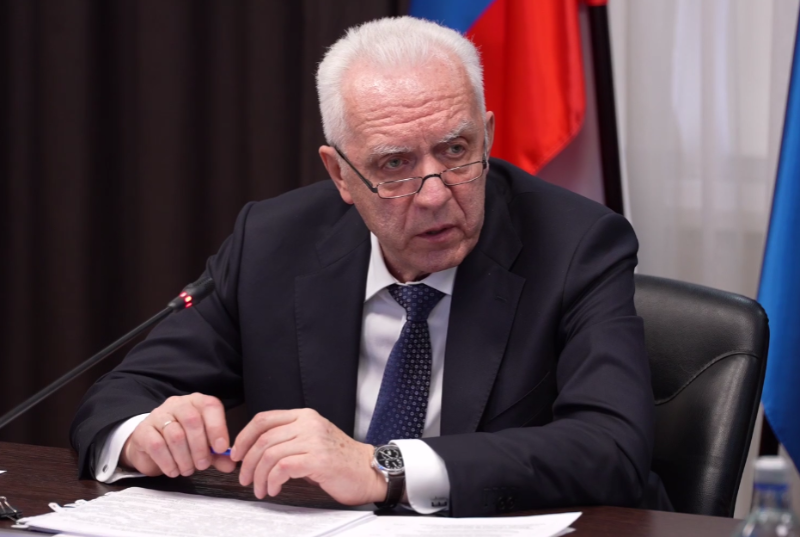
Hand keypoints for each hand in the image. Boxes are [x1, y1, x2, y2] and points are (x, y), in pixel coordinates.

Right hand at [120, 393, 235, 477]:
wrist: (149, 443)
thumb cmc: (183, 441)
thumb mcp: (203, 446)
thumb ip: (218, 454)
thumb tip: (231, 465)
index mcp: (197, 402)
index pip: (210, 406)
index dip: (217, 427)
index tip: (221, 448)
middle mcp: (178, 404)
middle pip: (192, 420)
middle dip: (200, 447)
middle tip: (203, 465)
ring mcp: (159, 415)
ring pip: (175, 434)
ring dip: (184, 457)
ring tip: (188, 470)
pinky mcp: (143, 430)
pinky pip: (157, 445)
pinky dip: (168, 462)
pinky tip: (174, 471)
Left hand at [230, 408, 386, 504]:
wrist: (368, 471)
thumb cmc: (340, 460)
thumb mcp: (312, 441)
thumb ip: (288, 439)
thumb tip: (254, 452)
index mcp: (305, 416)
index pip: (264, 419)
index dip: (244, 437)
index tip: (236, 454)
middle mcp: (308, 423)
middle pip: (263, 438)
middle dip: (248, 462)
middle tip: (245, 478)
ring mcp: (314, 440)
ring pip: (270, 454)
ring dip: (259, 476)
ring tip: (261, 489)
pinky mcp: (318, 459)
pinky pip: (283, 468)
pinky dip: (272, 481)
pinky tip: (273, 489)